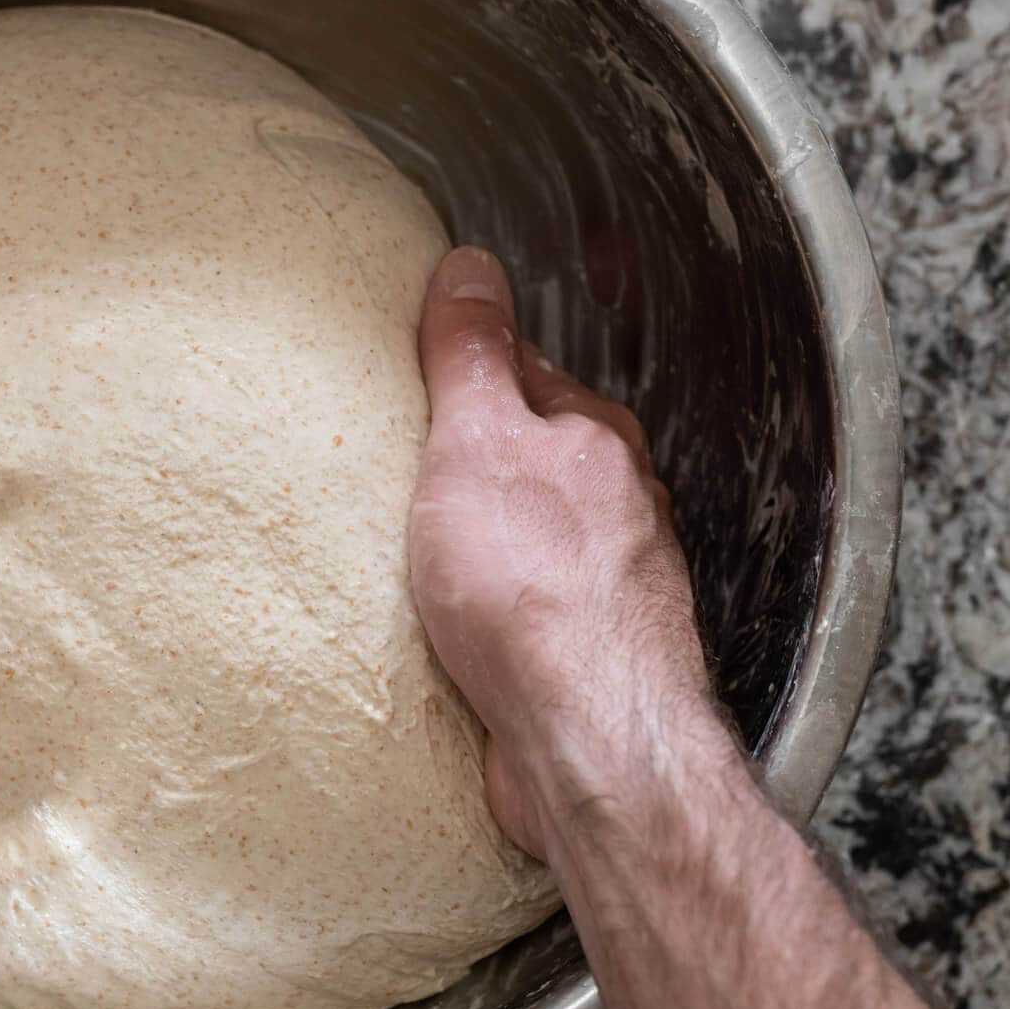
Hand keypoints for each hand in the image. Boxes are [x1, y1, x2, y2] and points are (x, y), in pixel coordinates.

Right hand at [407, 247, 712, 858]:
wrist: (585, 739)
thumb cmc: (538, 592)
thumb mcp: (479, 442)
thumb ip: (471, 356)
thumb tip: (467, 269)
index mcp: (594, 440)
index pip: (523, 371)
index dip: (462, 368)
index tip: (411, 372)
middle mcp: (614, 507)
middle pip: (528, 457)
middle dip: (468, 460)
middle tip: (395, 462)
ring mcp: (603, 586)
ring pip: (528, 539)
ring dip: (477, 541)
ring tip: (410, 548)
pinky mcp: (580, 658)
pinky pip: (521, 612)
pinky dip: (485, 609)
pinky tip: (447, 626)